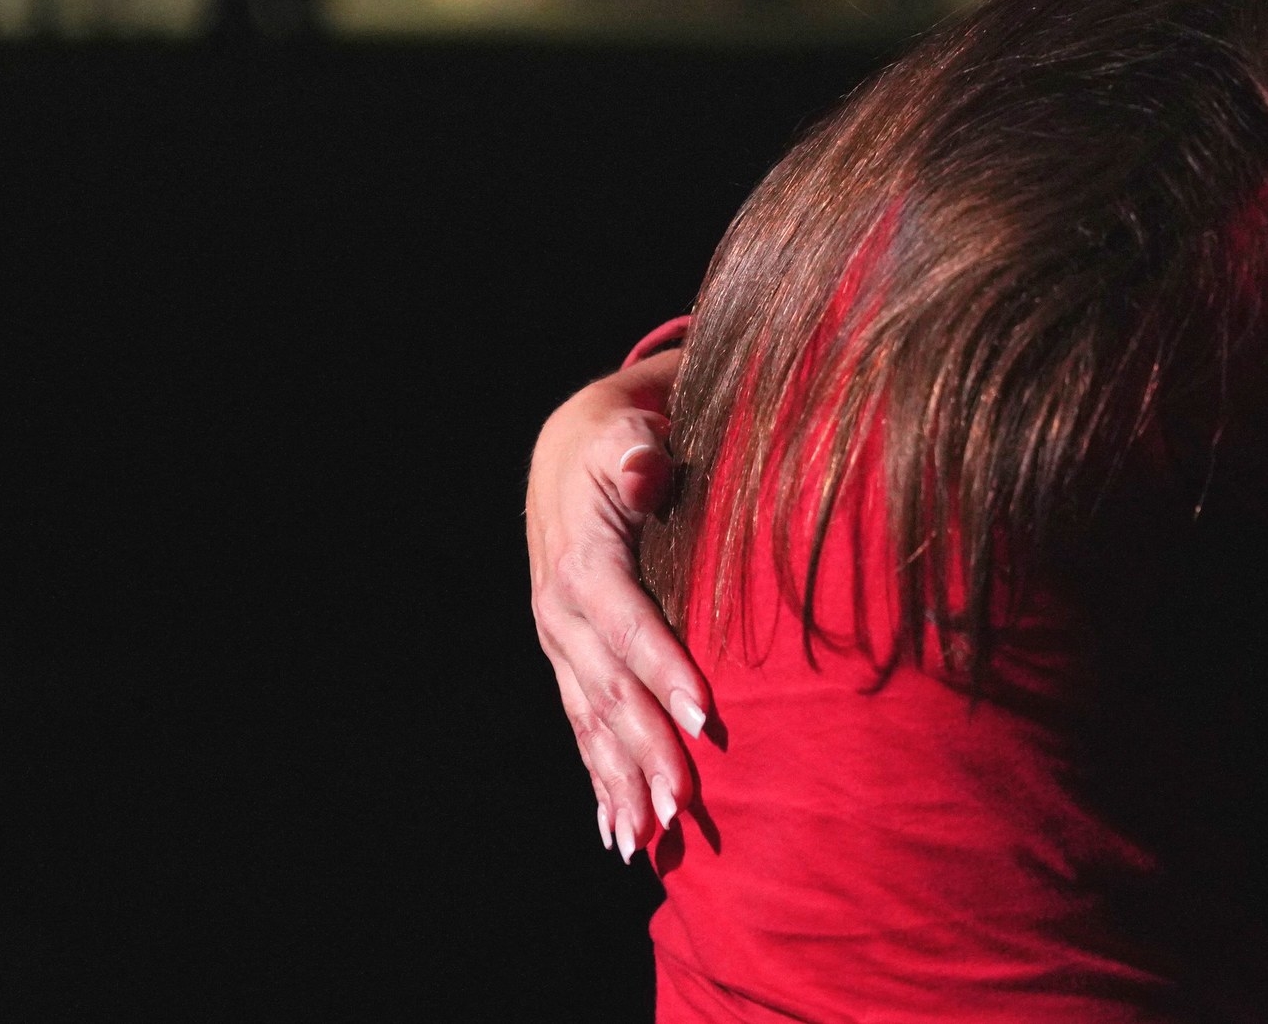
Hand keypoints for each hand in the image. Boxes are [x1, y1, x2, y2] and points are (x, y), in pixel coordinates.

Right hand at [525, 348, 711, 865]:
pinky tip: (618, 831)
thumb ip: (639, 451)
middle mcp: (561, 615)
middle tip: (687, 803)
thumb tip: (646, 468)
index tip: (707, 717)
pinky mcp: (567, 664)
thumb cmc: (618, 440)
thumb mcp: (626, 431)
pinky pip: (582, 729)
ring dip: (622, 781)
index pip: (628, 624)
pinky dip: (600, 781)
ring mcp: (560, 646)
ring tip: (652, 836)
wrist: (568, 453)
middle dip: (648, 750)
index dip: (665, 670)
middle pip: (610, 691)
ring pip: (592, 723)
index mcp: (582, 562)